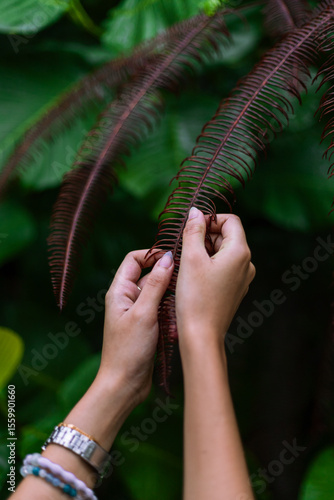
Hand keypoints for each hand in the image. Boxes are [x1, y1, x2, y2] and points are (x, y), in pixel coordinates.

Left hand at [98, 249, 173, 405]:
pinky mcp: (148, 325)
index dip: (152, 255)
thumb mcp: (144, 313)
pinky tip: (175, 328)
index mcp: (120, 291)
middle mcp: (128, 298)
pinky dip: (171, 316)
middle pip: (150, 275)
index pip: (134, 259)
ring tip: (178, 311)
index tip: (173, 258)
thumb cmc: (128, 350)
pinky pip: (163, 312)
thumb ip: (156, 284)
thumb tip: (167, 258)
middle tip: (184, 285)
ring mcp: (138, 312)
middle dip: (167, 280)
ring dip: (171, 302)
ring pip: (160, 295)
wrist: (124, 385)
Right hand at [176, 208, 254, 353]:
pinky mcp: (236, 290)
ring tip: (186, 262)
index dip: (210, 219)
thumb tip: (195, 211)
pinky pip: (225, 268)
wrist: (202, 335)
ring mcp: (243, 278)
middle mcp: (247, 264)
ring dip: (206, 250)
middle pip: (228, 236)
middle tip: (184, 246)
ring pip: (225, 252)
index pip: (230, 220)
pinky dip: (210, 265)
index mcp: (240, 252)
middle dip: (206, 235)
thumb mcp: (191, 258)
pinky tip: (194, 276)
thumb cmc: (195, 297)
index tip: (191, 227)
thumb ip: (193, 231)